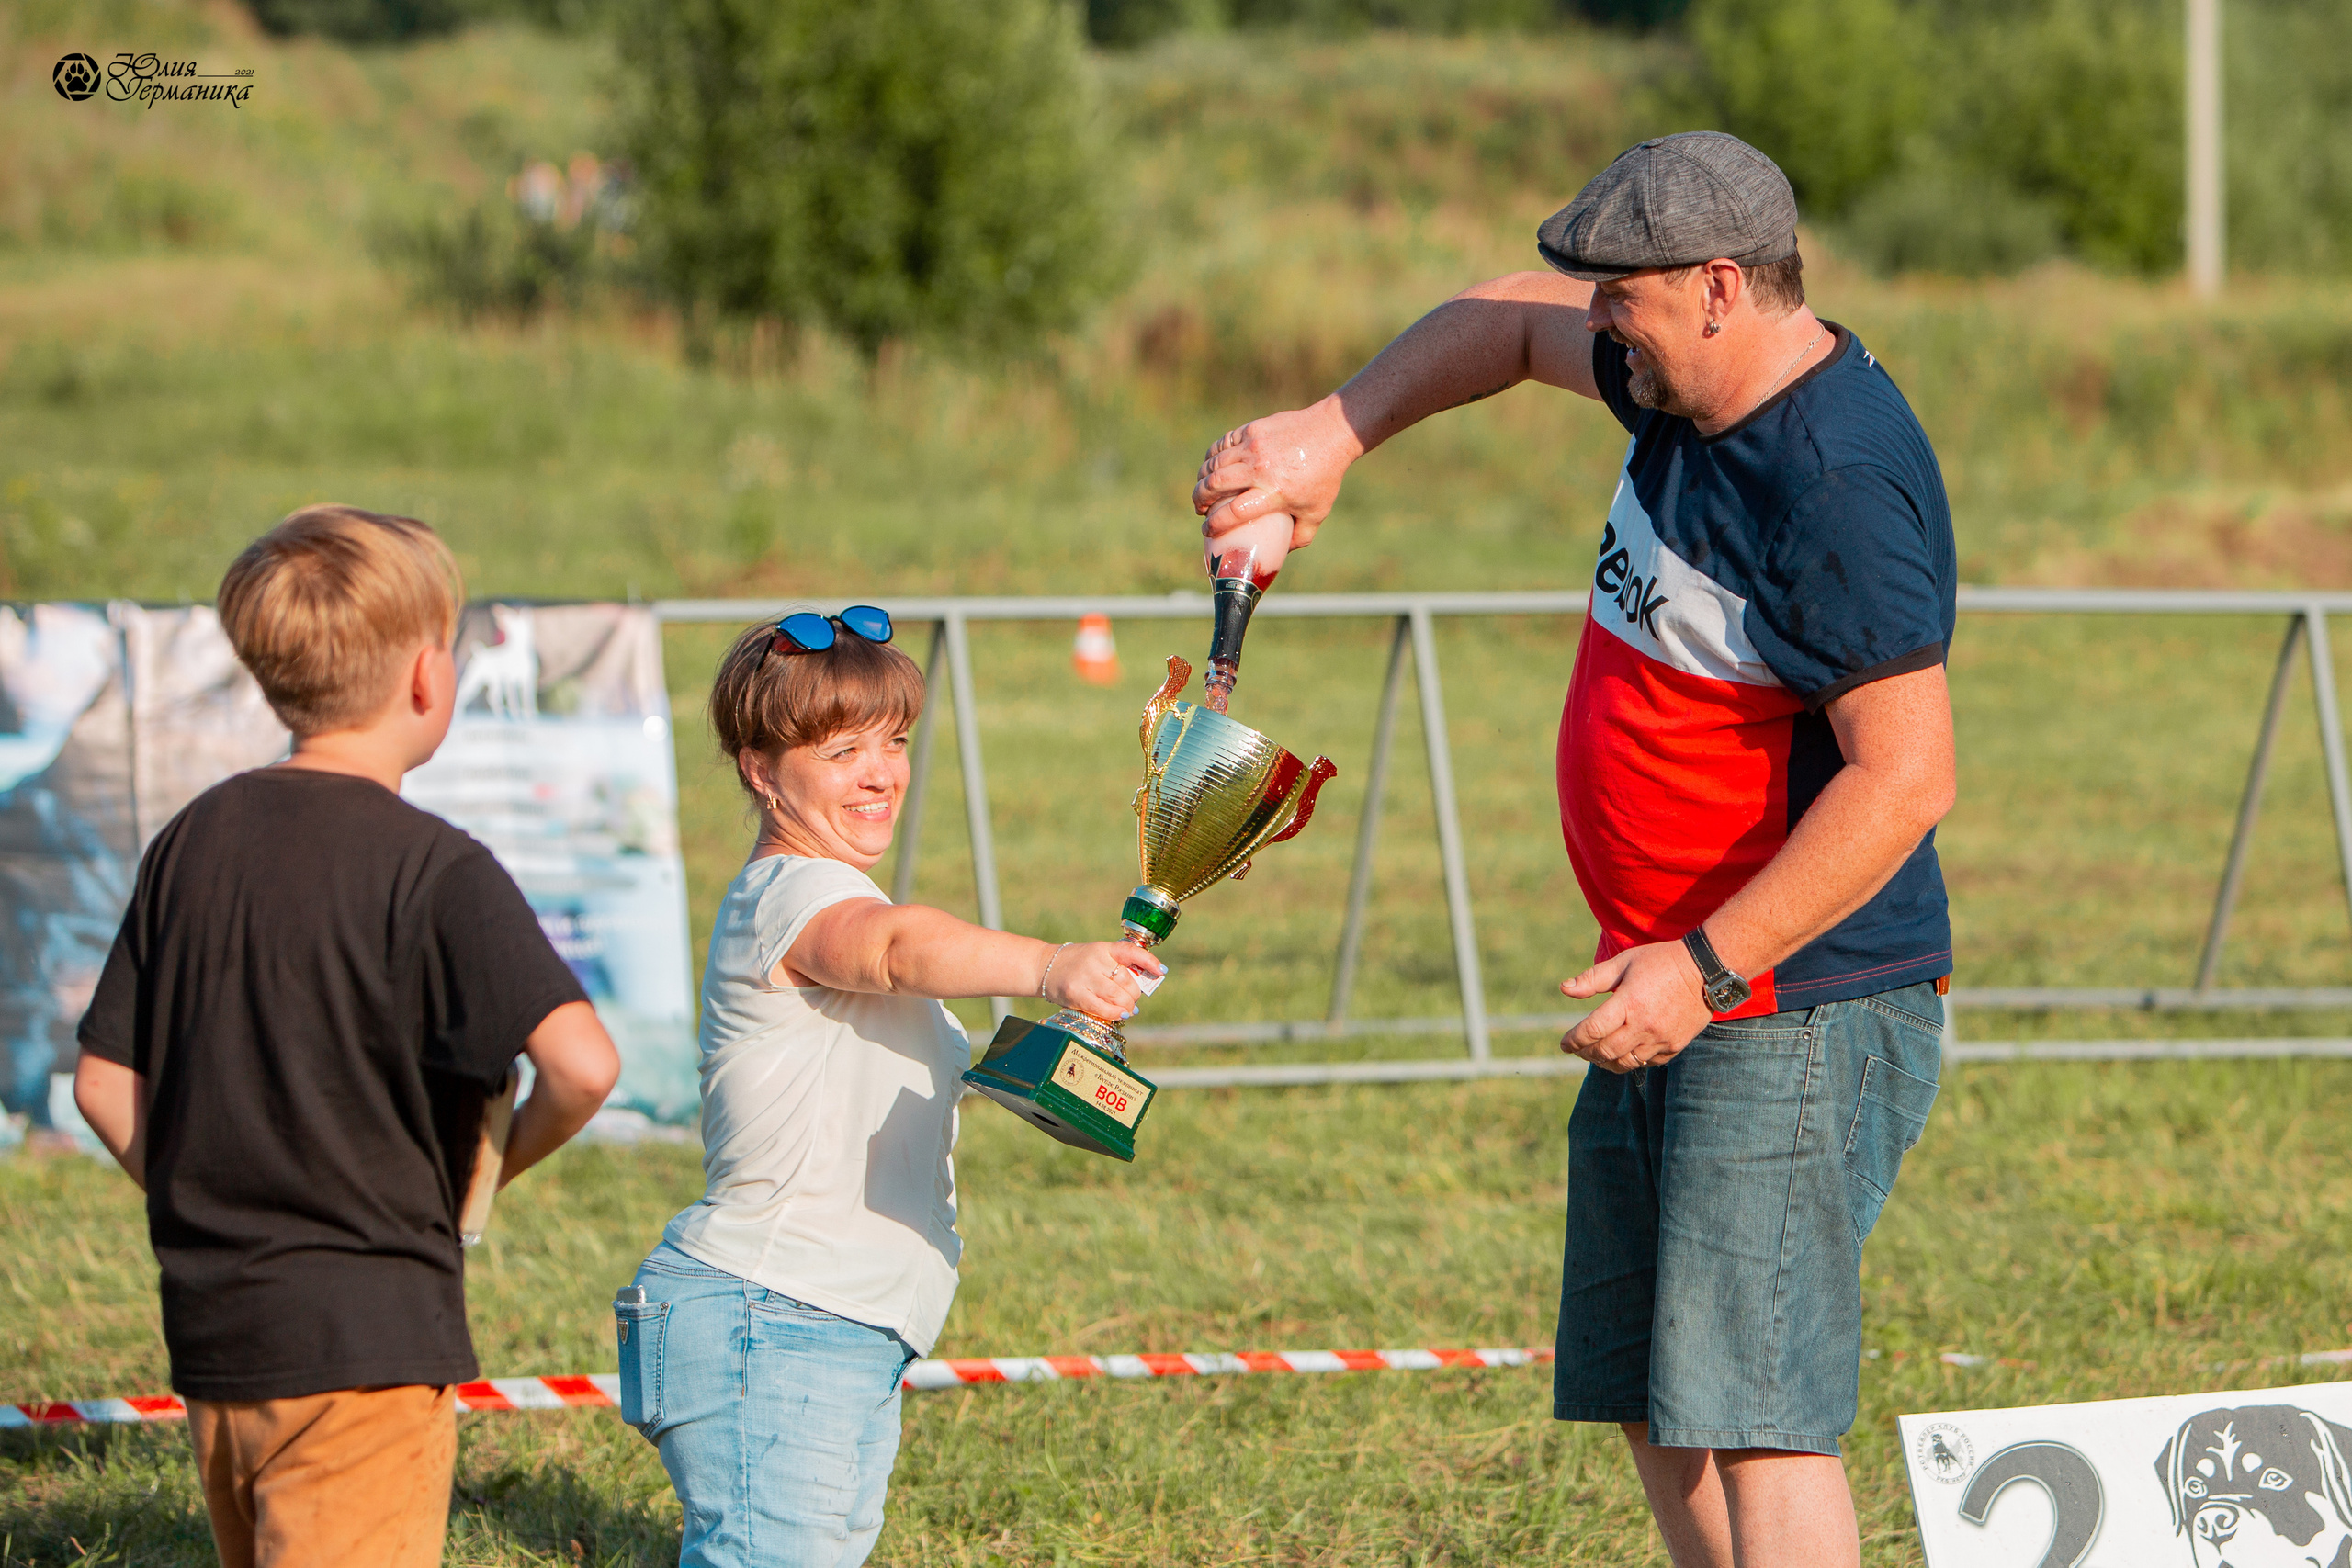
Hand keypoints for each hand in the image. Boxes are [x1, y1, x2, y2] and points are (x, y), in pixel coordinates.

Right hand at [1043, 941, 1163, 1021]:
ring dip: (1127, 1007)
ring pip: (1118, 997)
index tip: (1161, 971)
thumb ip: (1117, 967)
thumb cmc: (1078, 964)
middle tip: (1131, 999)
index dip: (1149, 961)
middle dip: (1134, 995)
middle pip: (1127, 982)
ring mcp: (1085, 977)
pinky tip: (1120, 1014)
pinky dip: (1115, 1014)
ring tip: (1126, 1009)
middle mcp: (1095, 960)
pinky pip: (1103, 1008)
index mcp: (1104, 948)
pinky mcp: (1076, 994)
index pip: (1131, 952)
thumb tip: (1142, 985)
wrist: (1045, 967)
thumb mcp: (1098, 956)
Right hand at [1190, 398, 1361, 550]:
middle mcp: (1260, 468)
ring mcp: (1254, 447)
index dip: (1214, 524)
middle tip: (1200, 510)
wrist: (1330, 432)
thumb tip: (1280, 553)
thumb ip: (1299, 537)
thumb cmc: (1325, 476)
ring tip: (1202, 490)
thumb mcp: (1317, 513)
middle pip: (1215, 485)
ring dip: (1201, 480)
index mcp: (1275, 492)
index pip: (1233, 511)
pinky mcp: (1252, 430)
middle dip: (1199, 500)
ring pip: (1214, 464)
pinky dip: (1211, 457)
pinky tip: (1211, 467)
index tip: (1207, 530)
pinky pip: (1222, 444)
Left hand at [1559, 940, 1712, 1072]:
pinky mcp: (1675, 1046)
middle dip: (1586, 1053)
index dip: (1573, 1040)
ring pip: (1625, 1063)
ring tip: (1596, 1055)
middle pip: (1605, 1051)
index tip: (1564, 1043)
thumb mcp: (1624, 962)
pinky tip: (1622, 1054)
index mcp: (1628, 1003)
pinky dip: (1630, 1061)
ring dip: (1605, 1062)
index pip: (1592, 1031)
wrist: (1707, 970)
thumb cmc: (1661, 962)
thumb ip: (1592, 979)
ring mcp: (1661, 1039)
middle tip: (1578, 1050)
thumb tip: (1564, 989)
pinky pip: (1646, 1063)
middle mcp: (1644, 1025)